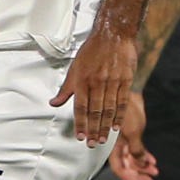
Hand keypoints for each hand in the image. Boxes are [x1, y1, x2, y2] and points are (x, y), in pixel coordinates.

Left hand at [51, 28, 135, 145]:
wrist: (113, 35)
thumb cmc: (91, 52)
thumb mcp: (74, 68)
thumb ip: (66, 88)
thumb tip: (53, 104)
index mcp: (82, 80)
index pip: (81, 107)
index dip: (81, 123)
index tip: (80, 137)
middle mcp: (97, 83)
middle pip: (95, 111)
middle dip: (93, 130)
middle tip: (92, 144)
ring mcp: (112, 82)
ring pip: (109, 109)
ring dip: (106, 126)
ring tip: (104, 139)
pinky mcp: (125, 80)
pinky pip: (122, 101)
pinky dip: (120, 115)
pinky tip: (117, 126)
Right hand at [108, 90, 155, 179]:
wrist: (130, 92)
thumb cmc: (128, 109)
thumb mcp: (133, 131)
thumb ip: (136, 149)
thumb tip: (140, 162)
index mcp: (112, 145)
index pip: (118, 167)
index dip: (128, 177)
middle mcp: (117, 144)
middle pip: (126, 165)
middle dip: (138, 174)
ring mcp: (124, 140)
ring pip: (132, 158)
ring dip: (142, 166)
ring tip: (154, 171)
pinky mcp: (130, 134)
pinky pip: (137, 150)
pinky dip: (144, 156)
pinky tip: (152, 161)